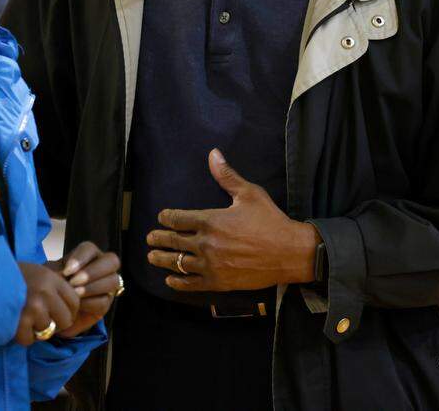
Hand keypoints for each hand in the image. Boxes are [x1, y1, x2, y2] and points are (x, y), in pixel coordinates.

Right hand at [14, 262, 79, 345]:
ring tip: (25, 318)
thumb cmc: (12, 276)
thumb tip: (72, 307)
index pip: (75, 302)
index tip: (59, 313)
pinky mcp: (19, 322)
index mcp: (51, 278)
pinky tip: (16, 324)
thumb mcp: (37, 273)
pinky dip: (23, 336)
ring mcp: (33, 308)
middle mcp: (45, 293)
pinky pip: (30, 340)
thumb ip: (54, 287)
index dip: (69, 311)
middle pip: (66, 320)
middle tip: (42, 319)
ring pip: (48, 331)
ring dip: (37, 329)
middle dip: (56, 324)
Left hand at [46, 241, 120, 338]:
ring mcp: (107, 285)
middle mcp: (102, 267)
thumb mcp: (50, 276)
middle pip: (111, 261)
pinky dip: (90, 303)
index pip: (90, 249)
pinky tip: (77, 306)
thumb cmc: (53, 287)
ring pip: (112, 281)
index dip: (81, 258)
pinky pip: (104, 301)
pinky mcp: (105, 304)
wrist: (52, 311)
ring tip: (76, 294)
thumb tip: (63, 274)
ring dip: (93, 287)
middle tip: (74, 282)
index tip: (67, 271)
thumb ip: (55, 272)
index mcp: (88, 255)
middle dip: (93, 272)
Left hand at [146, 149, 319, 292]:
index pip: (178, 219)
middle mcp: (206, 243)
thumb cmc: (270, 220)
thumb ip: (227, 176)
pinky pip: (191, 284)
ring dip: (162, 260)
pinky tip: (170, 280)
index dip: (166, 218)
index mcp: (210, 220)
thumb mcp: (249, 193)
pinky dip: (178, 282)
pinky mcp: (218, 282)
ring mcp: (210, 265)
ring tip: (152, 257)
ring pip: (178, 263)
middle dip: (158, 238)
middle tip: (149, 238)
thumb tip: (213, 154)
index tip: (161, 218)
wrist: (289, 252)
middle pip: (173, 241)